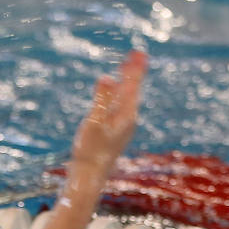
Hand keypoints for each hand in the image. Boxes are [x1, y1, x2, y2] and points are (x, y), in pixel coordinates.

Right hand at [69, 50, 147, 174]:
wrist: (89, 177)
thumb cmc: (90, 151)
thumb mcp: (94, 122)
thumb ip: (102, 100)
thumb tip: (107, 77)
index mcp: (126, 115)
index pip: (132, 85)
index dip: (134, 68)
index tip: (138, 52)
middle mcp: (129, 120)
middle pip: (133, 90)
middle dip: (134, 73)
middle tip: (136, 55)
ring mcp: (123, 128)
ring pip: (129, 100)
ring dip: (128, 83)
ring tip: (128, 71)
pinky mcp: (117, 133)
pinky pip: (123, 108)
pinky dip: (121, 96)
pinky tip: (118, 98)